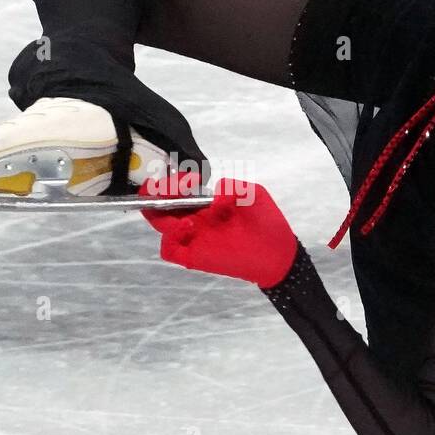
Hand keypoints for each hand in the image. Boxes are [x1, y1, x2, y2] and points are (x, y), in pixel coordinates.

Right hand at [139, 176, 297, 287]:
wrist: (279, 252)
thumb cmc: (267, 223)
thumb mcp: (254, 194)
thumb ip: (235, 186)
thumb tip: (215, 194)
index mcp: (203, 204)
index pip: (175, 189)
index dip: (174, 179)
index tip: (192, 177)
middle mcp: (194, 219)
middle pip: (158, 204)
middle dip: (155, 191)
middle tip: (172, 188)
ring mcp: (193, 238)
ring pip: (159, 224)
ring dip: (161, 214)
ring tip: (186, 214)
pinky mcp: (195, 256)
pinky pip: (169, 250)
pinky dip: (170, 238)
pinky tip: (188, 230)